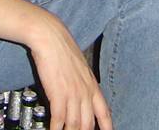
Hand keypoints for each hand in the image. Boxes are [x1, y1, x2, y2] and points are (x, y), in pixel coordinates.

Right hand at [27, 12, 112, 129]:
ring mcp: (73, 93)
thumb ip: (82, 82)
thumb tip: (80, 94)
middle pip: (88, 123)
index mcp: (92, 85)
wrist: (51, 37)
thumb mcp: (79, 67)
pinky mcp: (58, 94)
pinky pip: (59, 119)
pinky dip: (56, 128)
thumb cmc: (63, 49)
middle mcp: (85, 91)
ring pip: (74, 124)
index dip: (107, 126)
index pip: (104, 112)